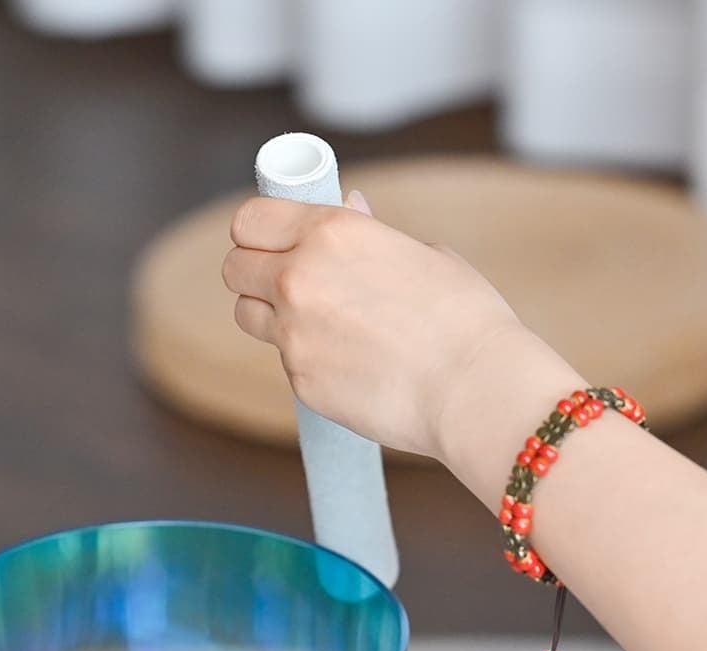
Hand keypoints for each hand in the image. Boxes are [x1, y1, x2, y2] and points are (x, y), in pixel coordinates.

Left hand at [222, 190, 526, 461]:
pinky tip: (347, 361)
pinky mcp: (299, 381)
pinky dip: (304, 357)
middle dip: (253, 271)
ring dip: (267, 314)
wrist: (472, 389)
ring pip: (246, 315)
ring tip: (314, 321)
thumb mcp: (420, 252)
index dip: (257, 230)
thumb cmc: (462, 318)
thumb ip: (367, 232)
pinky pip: (283, 360)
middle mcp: (299, 279)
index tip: (270, 240)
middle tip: (283, 281)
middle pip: (234, 267)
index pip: (249, 220)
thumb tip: (348, 206)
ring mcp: (293, 334)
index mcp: (329, 232)